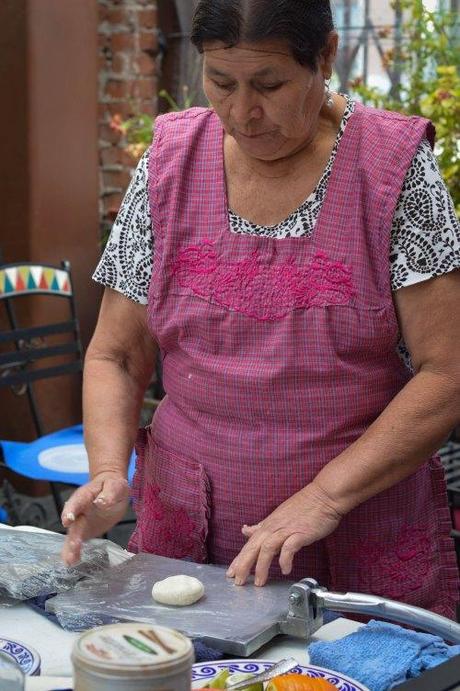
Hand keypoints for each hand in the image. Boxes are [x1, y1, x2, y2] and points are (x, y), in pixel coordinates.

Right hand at [61, 472, 128, 565]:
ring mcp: (80, 522)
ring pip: (73, 535)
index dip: (71, 510)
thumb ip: (109, 493)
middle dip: (73, 535)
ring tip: (70, 560)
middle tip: (74, 546)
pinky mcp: (83, 531)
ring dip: (71, 547)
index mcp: (85, 495)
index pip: (77, 502)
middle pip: (74, 522)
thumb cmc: (112, 484)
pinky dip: (73, 552)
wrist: (110, 488)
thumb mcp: (115, 485)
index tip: (67, 520)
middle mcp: (78, 510)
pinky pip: (76, 542)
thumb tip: (101, 502)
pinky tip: (71, 563)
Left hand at [226, 482, 342, 586]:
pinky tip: (285, 570)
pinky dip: (285, 559)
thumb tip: (246, 530)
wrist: (323, 496)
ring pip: (267, 548)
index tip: (231, 573)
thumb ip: (262, 525)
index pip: (249, 543)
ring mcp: (287, 529)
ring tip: (259, 582)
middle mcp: (274, 527)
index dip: (239, 558)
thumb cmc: (304, 506)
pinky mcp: (301, 533)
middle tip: (238, 581)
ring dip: (261, 566)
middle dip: (244, 564)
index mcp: (268, 524)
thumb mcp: (278, 515)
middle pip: (253, 546)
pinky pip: (289, 547)